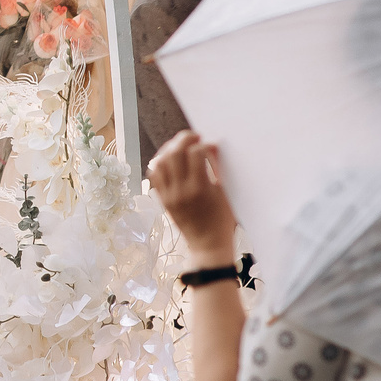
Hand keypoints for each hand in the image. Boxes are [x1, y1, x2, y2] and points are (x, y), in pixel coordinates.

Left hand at [146, 131, 237, 269]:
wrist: (208, 244)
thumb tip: (211, 146)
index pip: (196, 153)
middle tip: (194, 136)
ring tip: (181, 146)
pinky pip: (154, 175)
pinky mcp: (163, 200)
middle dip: (184, 139)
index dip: (204, 144)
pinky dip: (160, 163)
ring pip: (160, 162)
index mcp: (200, 189)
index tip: (211, 145)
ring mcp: (169, 195)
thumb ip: (218, 168)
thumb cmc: (223, 220)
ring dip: (170, 149)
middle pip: (174, 153)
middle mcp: (181, 191)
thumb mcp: (226, 193)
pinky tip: (171, 159)